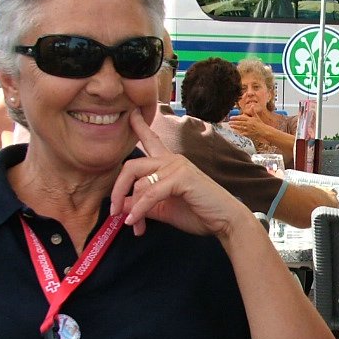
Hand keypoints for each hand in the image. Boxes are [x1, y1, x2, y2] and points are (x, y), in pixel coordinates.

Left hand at [110, 111, 254, 239]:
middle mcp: (171, 160)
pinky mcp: (181, 177)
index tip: (130, 113)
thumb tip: (121, 206)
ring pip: (140, 183)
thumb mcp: (164, 209)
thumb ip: (143, 205)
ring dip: (133, 208)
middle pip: (132, 165)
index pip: (150, 140)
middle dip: (118, 189)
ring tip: (133, 225)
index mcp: (169, 163)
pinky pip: (150, 193)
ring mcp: (177, 166)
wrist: (225, 220)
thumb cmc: (198, 213)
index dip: (139, 126)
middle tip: (113, 210)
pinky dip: (140, 209)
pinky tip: (135, 222)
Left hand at [227, 111, 269, 137]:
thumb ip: (253, 112)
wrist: (264, 131)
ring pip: (240, 127)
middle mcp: (248, 124)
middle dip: (233, 122)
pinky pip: (242, 133)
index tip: (231, 117)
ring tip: (230, 126)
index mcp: (250, 119)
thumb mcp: (256, 117)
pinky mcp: (248, 133)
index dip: (235, 118)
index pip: (241, 118)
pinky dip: (238, 132)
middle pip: (239, 123)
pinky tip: (235, 131)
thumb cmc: (260, 124)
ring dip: (234, 127)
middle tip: (229, 122)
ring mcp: (248, 129)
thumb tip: (252, 106)